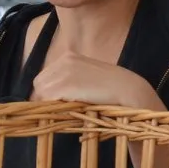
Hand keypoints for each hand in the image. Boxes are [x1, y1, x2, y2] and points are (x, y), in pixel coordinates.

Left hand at [30, 53, 163, 110]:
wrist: (130, 90)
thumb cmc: (111, 89)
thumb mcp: (87, 78)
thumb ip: (69, 81)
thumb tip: (48, 96)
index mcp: (68, 57)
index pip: (44, 78)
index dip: (47, 93)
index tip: (55, 104)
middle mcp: (64, 60)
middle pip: (39, 85)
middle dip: (46, 99)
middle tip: (60, 110)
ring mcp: (65, 71)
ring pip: (41, 93)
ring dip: (50, 105)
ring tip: (68, 110)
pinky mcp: (67, 84)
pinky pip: (47, 99)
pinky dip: (54, 108)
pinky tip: (69, 110)